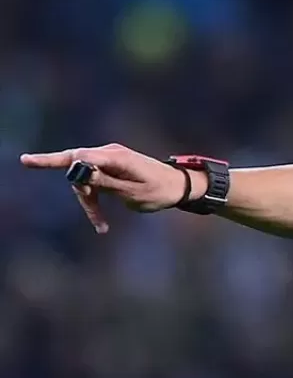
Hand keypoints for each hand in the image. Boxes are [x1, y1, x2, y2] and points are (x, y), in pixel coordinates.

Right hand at [19, 144, 199, 233]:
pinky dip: (94, 199)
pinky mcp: (111, 166)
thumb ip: (105, 183)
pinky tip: (101, 224)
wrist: (180, 186)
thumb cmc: (160, 191)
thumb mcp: (133, 193)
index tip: (27, 161)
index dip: (50, 160)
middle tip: (97, 219)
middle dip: (80, 192)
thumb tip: (78, 174)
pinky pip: (93, 181)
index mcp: (116, 157)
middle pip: (76, 167)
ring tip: (102, 225)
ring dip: (89, 201)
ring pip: (83, 178)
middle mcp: (110, 152)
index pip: (78, 156)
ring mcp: (109, 158)